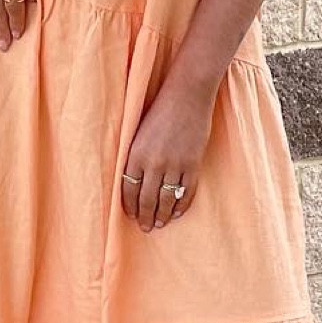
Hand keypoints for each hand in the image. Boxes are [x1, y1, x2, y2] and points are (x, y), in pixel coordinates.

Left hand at [120, 76, 214, 231]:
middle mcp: (153, 164)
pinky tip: (177, 212)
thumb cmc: (160, 110)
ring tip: (160, 224)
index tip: (131, 215)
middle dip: (145, 217)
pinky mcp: (192, 165)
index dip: (130, 206)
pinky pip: (186, 193)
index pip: (128, 190)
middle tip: (146, 227)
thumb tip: (133, 181)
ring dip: (163, 215)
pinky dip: (182, 206)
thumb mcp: (138, 133)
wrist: (187, 95)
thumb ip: (136, 156)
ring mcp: (175, 166)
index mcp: (135, 155)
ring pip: (167, 200)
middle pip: (147, 200)